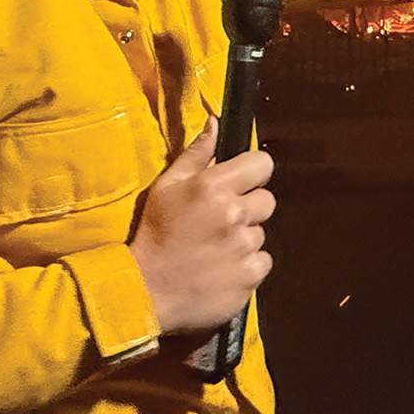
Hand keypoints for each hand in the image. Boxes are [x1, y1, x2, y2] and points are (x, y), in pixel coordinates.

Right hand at [128, 118, 275, 333]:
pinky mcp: (250, 277)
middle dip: (249, 207)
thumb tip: (216, 123)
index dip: (253, 172)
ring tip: (215, 248)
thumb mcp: (166, 186)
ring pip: (261, 234)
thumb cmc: (154, 234)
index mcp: (214, 187)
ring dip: (244, 238)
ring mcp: (244, 248)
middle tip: (222, 220)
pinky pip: (261, 263)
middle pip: (267, 200)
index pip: (263, 165)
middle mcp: (234, 215)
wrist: (146, 290)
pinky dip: (246, 266)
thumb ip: (197, 153)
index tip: (241, 183)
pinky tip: (221, 267)